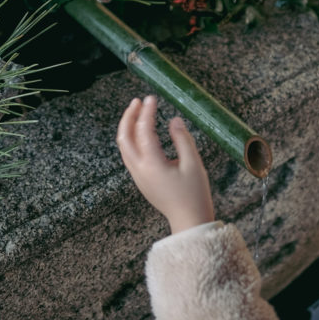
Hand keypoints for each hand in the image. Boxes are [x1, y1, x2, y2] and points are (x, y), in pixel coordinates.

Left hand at [117, 95, 215, 234]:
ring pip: (124, 146)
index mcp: (152, 165)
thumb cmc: (194, 195)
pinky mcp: (141, 180)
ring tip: (137, 112)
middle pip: (124, 137)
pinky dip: (131, 139)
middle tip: (137, 101)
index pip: (144, 131)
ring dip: (128, 127)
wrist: (189, 221)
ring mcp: (138, 176)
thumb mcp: (194, 165)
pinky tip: (140, 132)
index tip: (151, 98)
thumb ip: (183, 139)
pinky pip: (129, 154)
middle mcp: (140, 170)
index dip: (147, 112)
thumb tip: (174, 120)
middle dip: (129, 116)